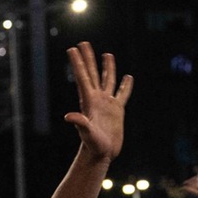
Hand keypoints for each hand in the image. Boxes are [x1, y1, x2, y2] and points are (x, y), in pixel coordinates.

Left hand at [64, 41, 131, 161]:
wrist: (101, 154)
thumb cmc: (93, 145)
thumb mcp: (87, 133)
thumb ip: (80, 123)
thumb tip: (68, 116)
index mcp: (89, 101)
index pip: (83, 77)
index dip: (78, 62)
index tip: (72, 48)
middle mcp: (97, 99)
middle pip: (92, 73)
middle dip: (88, 58)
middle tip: (83, 43)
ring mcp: (107, 104)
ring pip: (108, 80)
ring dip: (107, 67)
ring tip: (107, 54)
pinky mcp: (117, 111)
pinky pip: (122, 94)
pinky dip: (126, 85)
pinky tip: (128, 77)